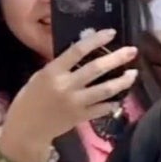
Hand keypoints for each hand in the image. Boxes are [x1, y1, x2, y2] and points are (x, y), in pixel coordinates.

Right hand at [1, 29, 138, 154]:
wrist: (27, 128)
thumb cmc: (31, 99)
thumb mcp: (41, 77)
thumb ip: (61, 67)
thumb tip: (82, 55)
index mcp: (53, 71)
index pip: (78, 50)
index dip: (96, 40)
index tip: (112, 33)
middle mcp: (66, 85)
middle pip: (96, 68)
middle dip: (116, 59)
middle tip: (132, 52)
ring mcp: (75, 103)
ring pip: (104, 90)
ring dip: (121, 82)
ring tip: (133, 74)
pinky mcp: (80, 118)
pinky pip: (101, 109)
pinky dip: (112, 104)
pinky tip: (121, 98)